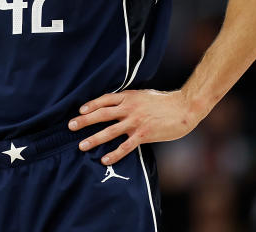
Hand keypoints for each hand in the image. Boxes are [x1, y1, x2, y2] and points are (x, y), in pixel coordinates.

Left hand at [68, 89, 200, 164]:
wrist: (184, 107)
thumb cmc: (165, 102)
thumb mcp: (144, 95)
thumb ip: (130, 100)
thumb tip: (119, 105)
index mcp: (129, 96)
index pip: (105, 99)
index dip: (91, 105)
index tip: (80, 111)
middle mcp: (129, 108)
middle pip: (102, 114)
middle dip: (85, 120)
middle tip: (71, 126)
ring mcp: (135, 121)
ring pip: (109, 131)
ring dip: (94, 138)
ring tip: (81, 145)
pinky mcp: (143, 134)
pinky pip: (125, 146)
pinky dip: (114, 153)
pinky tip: (104, 159)